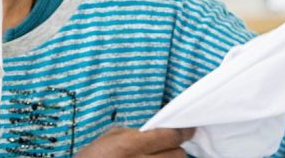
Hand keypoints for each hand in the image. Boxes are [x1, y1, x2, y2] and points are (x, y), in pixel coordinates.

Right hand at [76, 127, 194, 157]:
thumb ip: (136, 133)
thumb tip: (159, 131)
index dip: (184, 131)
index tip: (189, 128)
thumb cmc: (94, 157)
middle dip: (175, 148)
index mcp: (131, 146)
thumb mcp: (111, 137)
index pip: (171, 137)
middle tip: (166, 146)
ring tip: (157, 157)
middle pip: (179, 155)